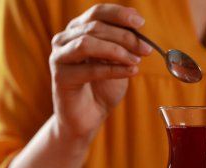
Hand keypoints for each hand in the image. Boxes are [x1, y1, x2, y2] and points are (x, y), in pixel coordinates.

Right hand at [49, 4, 151, 138]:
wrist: (88, 116)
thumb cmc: (102, 87)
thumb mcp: (117, 61)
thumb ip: (123, 44)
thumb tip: (138, 27)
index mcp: (77, 30)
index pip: (97, 13)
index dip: (119, 14)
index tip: (140, 22)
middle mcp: (64, 40)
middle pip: (95, 27)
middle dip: (125, 37)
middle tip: (145, 49)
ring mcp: (59, 58)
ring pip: (88, 43)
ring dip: (117, 50)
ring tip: (136, 61)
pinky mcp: (60, 78)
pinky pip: (90, 69)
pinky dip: (114, 70)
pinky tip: (131, 72)